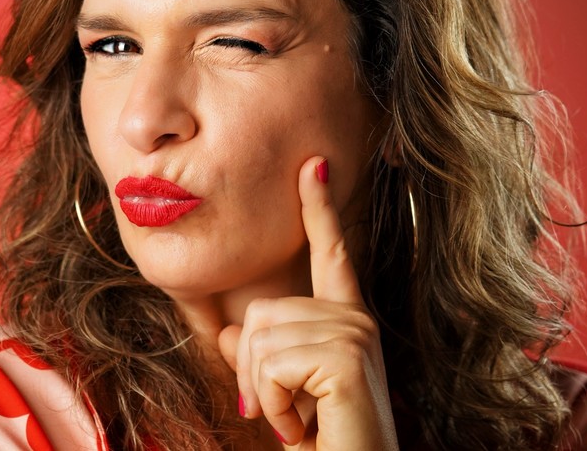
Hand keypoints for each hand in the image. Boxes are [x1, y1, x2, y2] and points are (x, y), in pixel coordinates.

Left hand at [218, 156, 398, 449]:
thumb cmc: (327, 440)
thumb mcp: (283, 396)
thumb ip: (258, 359)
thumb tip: (231, 331)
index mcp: (346, 322)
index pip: (330, 255)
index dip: (319, 208)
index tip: (313, 164)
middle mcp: (355, 320)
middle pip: (260, 312)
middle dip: (253, 372)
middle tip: (284, 413)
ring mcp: (354, 335)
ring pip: (258, 339)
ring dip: (264, 394)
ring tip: (299, 420)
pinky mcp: (345, 357)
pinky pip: (271, 366)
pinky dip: (273, 406)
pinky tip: (302, 427)